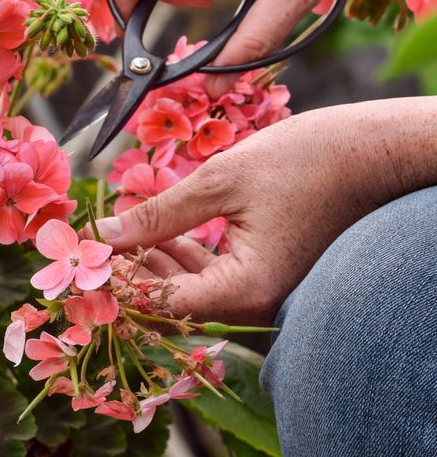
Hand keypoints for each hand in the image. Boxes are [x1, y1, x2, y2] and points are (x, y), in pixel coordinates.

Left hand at [89, 98, 436, 324]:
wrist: (374, 153)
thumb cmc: (308, 161)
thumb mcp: (220, 181)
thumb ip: (158, 214)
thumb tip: (105, 235)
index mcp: (244, 289)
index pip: (159, 303)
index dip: (115, 281)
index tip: (81, 256)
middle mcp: (254, 303)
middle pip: (170, 302)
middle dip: (128, 271)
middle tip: (91, 240)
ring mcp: (262, 291)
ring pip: (188, 289)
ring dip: (150, 261)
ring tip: (115, 230)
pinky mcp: (265, 273)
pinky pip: (211, 275)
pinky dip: (179, 255)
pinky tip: (154, 230)